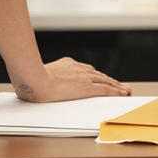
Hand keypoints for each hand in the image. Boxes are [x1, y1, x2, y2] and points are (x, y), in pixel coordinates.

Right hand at [12, 57, 130, 101]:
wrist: (34, 78)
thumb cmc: (31, 79)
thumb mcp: (38, 75)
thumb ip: (42, 78)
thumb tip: (34, 85)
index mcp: (67, 64)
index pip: (86, 71)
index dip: (96, 76)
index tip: (101, 79)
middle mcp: (78, 69)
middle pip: (99, 75)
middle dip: (110, 80)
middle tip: (120, 84)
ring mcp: (84, 77)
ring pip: (106, 82)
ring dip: (117, 86)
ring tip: (126, 89)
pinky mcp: (87, 87)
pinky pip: (106, 90)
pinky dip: (117, 91)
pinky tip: (123, 93)